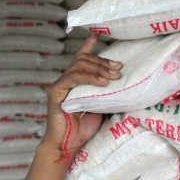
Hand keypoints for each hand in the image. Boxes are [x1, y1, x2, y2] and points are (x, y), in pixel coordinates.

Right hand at [40, 34, 121, 160]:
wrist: (67, 146)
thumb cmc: (82, 130)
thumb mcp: (100, 108)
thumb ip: (105, 94)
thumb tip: (123, 85)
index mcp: (75, 83)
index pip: (81, 58)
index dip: (88, 45)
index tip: (97, 34)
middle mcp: (66, 81)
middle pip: (84, 59)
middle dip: (103, 61)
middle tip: (119, 68)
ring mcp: (59, 86)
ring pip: (79, 65)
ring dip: (99, 68)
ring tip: (114, 75)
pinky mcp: (56, 93)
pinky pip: (73, 78)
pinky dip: (89, 78)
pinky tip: (103, 83)